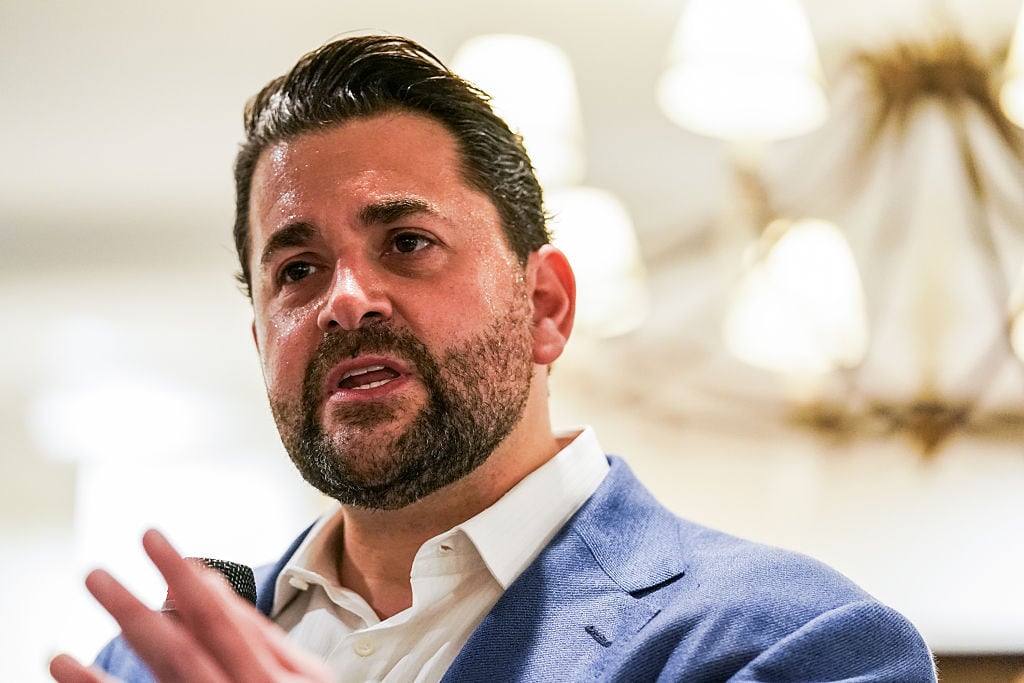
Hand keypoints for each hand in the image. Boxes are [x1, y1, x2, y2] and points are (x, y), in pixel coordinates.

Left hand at [49, 529, 332, 682]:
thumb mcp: (306, 675)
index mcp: (272, 677)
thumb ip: (261, 633)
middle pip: (177, 650)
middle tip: (95, 576)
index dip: (184, 579)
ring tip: (68, 633)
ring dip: (112, 651)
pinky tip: (66, 670)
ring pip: (159, 678)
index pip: (219, 619)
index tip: (155, 543)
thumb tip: (211, 585)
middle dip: (134, 611)